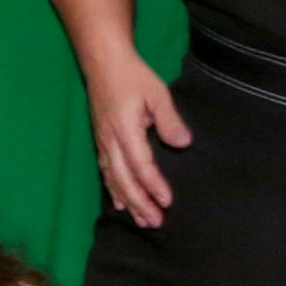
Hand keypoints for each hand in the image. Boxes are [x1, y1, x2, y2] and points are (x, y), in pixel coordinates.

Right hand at [80, 50, 188, 227]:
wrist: (103, 64)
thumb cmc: (133, 77)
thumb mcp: (157, 92)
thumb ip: (169, 119)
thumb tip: (184, 143)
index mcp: (125, 129)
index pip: (141, 164)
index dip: (154, 185)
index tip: (167, 201)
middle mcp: (111, 141)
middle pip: (124, 179)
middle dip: (140, 203)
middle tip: (157, 222)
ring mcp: (103, 143)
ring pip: (114, 180)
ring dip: (129, 202)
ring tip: (143, 221)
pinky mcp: (101, 142)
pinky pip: (107, 173)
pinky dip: (114, 191)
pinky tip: (120, 205)